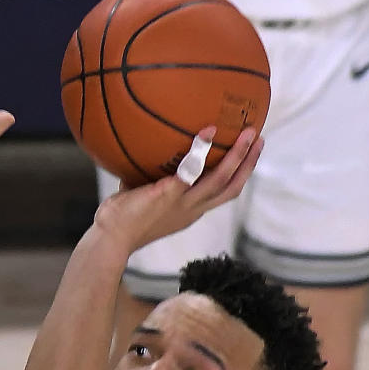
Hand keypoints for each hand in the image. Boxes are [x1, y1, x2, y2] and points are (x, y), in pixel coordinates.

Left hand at [94, 127, 262, 252]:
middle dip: (249, 163)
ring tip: (249, 132)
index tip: (248, 156)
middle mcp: (192, 210)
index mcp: (190, 212)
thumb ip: (150, 177)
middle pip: (232, 187)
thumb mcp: (143, 195)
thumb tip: (144, 151)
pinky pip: (192, 170)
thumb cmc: (121, 219)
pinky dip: (202, 150)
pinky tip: (209, 131)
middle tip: (259, 139)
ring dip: (239, 155)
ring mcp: (182, 204)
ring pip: (222, 179)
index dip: (239, 175)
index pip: (222, 194)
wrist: (110, 238)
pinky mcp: (169, 195)